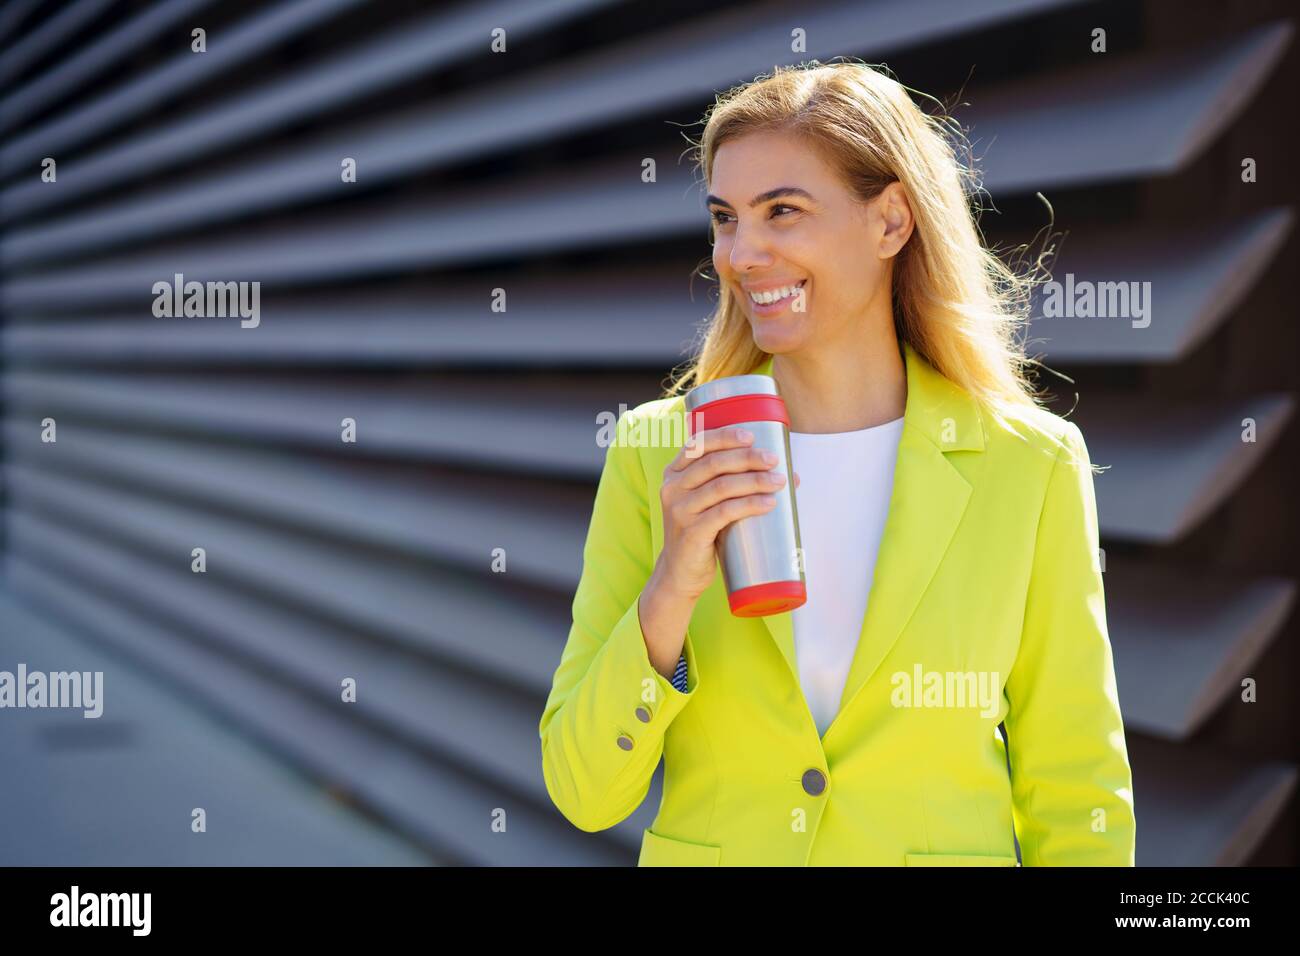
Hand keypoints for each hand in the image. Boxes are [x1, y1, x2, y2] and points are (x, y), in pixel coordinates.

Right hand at [650, 424, 799, 602]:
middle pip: (713, 463)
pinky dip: (749, 505)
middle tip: (774, 460)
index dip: (725, 436)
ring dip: (755, 481)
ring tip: (780, 482)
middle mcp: (672, 488)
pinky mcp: (691, 533)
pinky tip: (769, 503)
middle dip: (748, 458)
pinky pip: (724, 513)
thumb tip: (788, 474)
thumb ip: (733, 484)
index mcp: (674, 473)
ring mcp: (680, 511)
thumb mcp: (706, 503)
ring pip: (721, 487)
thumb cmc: (702, 532)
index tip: (752, 436)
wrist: (681, 573)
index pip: (698, 445)